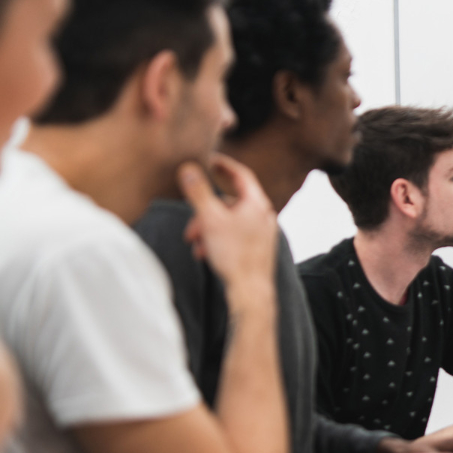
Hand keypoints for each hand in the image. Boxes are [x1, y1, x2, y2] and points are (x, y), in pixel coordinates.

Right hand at [178, 155, 277, 292]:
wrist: (251, 292)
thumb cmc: (234, 255)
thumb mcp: (210, 219)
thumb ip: (198, 192)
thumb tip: (188, 168)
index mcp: (256, 204)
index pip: (241, 174)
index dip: (224, 165)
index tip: (211, 160)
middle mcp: (264, 216)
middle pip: (230, 203)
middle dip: (205, 212)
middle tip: (190, 227)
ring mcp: (263, 233)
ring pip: (230, 222)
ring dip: (209, 229)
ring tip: (195, 244)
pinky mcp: (259, 249)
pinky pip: (235, 236)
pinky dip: (218, 240)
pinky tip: (206, 253)